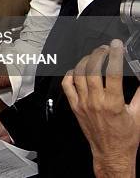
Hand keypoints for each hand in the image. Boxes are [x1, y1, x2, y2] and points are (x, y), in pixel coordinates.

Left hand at [62, 39, 139, 176]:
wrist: (111, 153)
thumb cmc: (125, 137)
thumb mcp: (138, 114)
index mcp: (113, 103)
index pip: (112, 72)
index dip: (114, 55)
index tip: (117, 46)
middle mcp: (95, 102)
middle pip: (92, 69)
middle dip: (98, 54)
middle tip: (105, 48)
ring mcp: (82, 103)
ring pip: (78, 75)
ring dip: (85, 61)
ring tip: (94, 55)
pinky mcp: (75, 107)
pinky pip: (67, 86)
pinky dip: (70, 74)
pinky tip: (76, 69)